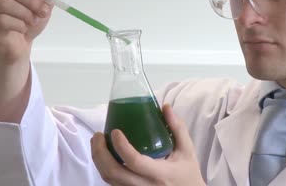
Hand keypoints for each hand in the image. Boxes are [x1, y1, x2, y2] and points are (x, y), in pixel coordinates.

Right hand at [0, 0, 58, 64]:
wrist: (20, 44)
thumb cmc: (29, 21)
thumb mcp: (44, 6)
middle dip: (32, 1)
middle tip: (44, 11)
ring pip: (4, 3)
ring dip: (26, 13)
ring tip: (34, 21)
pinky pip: (2, 20)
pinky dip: (19, 25)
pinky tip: (23, 29)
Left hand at [91, 104, 205, 185]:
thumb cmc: (188, 174)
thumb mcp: (187, 151)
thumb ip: (178, 128)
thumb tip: (165, 106)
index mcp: (159, 174)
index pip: (135, 161)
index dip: (121, 146)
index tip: (115, 131)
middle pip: (113, 172)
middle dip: (100, 152)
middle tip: (99, 135)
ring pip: (108, 179)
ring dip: (98, 160)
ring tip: (98, 142)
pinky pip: (112, 183)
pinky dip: (104, 168)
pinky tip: (105, 155)